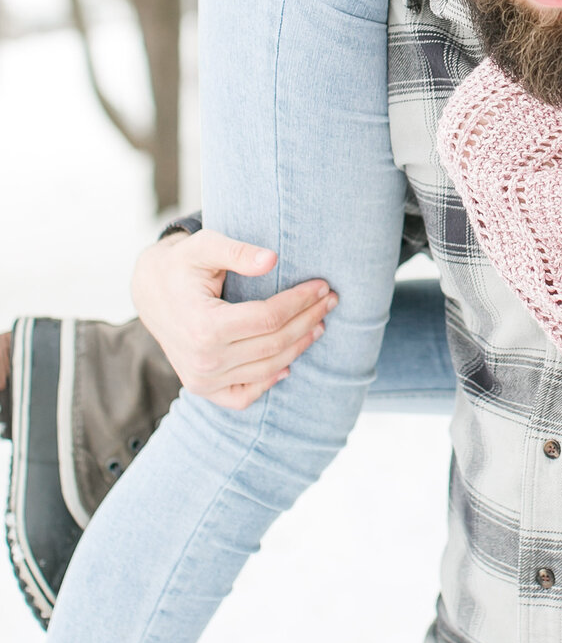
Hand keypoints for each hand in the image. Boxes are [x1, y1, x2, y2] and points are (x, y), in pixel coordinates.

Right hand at [130, 229, 335, 409]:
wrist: (150, 291)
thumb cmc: (182, 264)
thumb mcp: (204, 246)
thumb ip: (237, 250)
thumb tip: (272, 259)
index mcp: (204, 326)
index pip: (269, 318)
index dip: (300, 301)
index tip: (322, 285)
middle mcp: (203, 360)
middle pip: (274, 344)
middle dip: (308, 320)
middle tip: (330, 300)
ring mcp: (202, 380)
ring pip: (268, 368)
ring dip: (300, 346)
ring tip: (319, 323)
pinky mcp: (202, 389)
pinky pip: (244, 396)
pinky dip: (269, 382)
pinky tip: (288, 363)